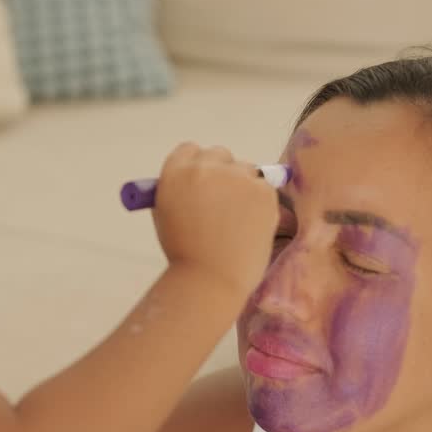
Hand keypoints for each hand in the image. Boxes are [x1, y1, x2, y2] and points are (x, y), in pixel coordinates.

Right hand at [152, 143, 279, 298]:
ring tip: (237, 222)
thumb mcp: (166, 216)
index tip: (204, 184)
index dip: (198, 168)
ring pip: (246, 169)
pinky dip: (261, 203)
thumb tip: (196, 180)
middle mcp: (205, 168)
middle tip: (224, 204)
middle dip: (223, 174)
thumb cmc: (185, 256)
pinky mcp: (262, 191)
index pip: (190, 150)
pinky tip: (251, 227)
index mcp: (176, 172)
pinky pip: (265, 186)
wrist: (209, 280)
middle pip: (220, 155)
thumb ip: (179, 191)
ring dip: (244, 187)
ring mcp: (236, 178)